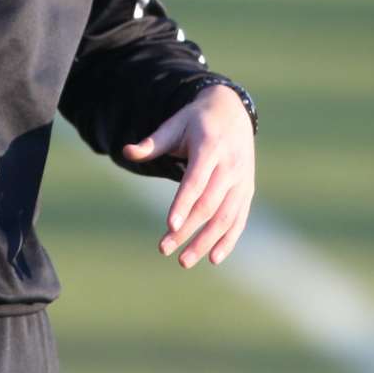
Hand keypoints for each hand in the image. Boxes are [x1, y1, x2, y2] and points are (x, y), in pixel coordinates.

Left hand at [121, 85, 255, 268]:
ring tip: (184, 261)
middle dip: (187, 230)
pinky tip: (213, 258)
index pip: (196, 181)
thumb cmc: (195, 121)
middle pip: (208, 204)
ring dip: (206, 242)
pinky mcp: (247, 191)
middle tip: (164, 249)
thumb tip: (126, 152)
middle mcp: (230, 165)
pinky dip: (229, 240)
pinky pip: (239, 219)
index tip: (169, 226)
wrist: (232, 111)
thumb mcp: (174, 124)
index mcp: (209, 147)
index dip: (183, 204)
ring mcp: (242, 180)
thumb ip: (152, 142)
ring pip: (226, 217)